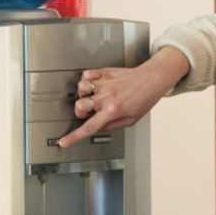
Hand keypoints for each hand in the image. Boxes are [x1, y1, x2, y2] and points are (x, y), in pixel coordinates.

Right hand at [58, 47, 189, 147]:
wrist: (151, 79)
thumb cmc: (144, 100)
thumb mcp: (131, 120)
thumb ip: (112, 125)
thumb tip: (97, 127)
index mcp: (113, 111)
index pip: (89, 127)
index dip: (74, 137)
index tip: (63, 142)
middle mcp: (106, 97)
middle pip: (79, 106)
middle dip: (80, 111)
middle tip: (89, 111)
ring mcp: (104, 84)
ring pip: (80, 89)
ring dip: (83, 95)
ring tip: (94, 96)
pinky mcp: (104, 72)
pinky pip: (86, 75)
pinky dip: (86, 80)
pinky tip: (95, 85)